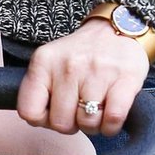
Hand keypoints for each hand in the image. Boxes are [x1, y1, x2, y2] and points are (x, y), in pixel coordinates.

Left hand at [16, 20, 149, 138]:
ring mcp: (97, 72)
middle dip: (72, 124)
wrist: (119, 28)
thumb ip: (39, 89)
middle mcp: (68, 65)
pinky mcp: (125, 79)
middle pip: (60, 123)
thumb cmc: (82, 53)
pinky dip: (111, 126)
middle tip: (80, 109)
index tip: (55, 111)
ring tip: (96, 108)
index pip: (29, 112)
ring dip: (93, 125)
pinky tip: (110, 115)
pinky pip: (112, 120)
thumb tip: (38, 120)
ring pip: (87, 124)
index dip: (43, 120)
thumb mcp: (51, 62)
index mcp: (44, 61)